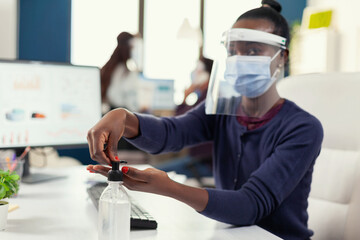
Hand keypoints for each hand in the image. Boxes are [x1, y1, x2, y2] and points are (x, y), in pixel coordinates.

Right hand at [87, 108, 138, 164]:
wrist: (115, 116)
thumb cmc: (117, 123)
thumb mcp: (115, 137)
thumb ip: (112, 149)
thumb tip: (113, 161)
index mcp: (95, 133)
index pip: (97, 152)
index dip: (105, 159)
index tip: (113, 163)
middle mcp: (90, 135)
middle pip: (94, 154)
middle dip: (103, 160)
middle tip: (113, 162)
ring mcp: (89, 137)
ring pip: (93, 153)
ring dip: (102, 157)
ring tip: (112, 157)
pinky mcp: (91, 139)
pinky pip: (94, 149)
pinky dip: (101, 153)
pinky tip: (109, 153)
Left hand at [87, 165, 208, 211]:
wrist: (167, 187)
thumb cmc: (159, 181)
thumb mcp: (148, 175)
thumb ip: (135, 172)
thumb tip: (123, 169)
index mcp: (131, 182)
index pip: (113, 176)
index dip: (103, 170)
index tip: (94, 166)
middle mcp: (129, 183)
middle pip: (111, 177)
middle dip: (100, 171)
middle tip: (89, 167)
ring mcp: (131, 183)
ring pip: (115, 176)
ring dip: (105, 172)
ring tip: (95, 169)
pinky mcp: (134, 181)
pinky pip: (121, 176)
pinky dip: (113, 172)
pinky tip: (111, 170)